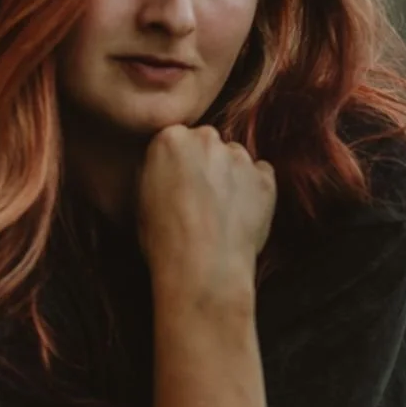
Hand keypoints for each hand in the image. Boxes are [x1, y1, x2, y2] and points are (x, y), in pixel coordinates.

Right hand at [137, 124, 275, 298]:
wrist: (202, 268)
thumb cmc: (163, 240)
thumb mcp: (140, 199)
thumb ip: (157, 171)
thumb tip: (166, 170)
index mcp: (170, 139)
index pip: (176, 139)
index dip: (178, 164)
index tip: (178, 184)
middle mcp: (207, 139)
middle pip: (208, 143)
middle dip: (205, 164)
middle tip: (199, 198)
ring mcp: (240, 157)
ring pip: (235, 158)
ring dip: (230, 176)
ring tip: (221, 212)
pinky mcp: (265, 178)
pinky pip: (261, 176)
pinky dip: (254, 190)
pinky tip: (241, 215)